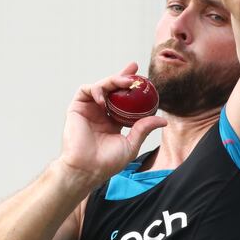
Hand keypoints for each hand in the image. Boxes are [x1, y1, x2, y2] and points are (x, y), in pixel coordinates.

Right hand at [59, 62, 166, 187]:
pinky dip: (95, 89)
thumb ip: (144, 129)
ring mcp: (89, 110)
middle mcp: (100, 113)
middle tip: (134, 69)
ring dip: (112, 80)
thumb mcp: (132, 144)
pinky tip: (104, 98)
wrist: (87, 169)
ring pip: (100, 86)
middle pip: (112, 88)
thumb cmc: (107, 162)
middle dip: (122, 76)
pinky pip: (85, 91)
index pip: (124, 99)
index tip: (143, 79)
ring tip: (125, 83)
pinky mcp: (77, 109)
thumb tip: (163, 120)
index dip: (131, 87)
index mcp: (113, 121)